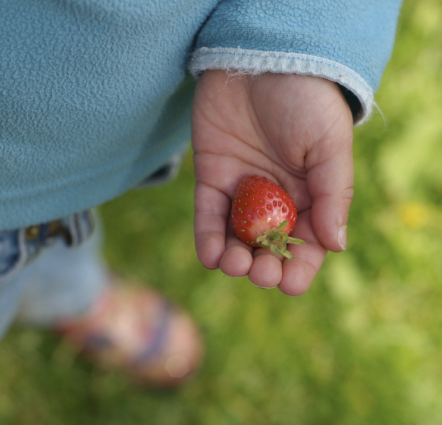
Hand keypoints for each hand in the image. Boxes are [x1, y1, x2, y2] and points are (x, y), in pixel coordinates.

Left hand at [192, 70, 353, 295]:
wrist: (260, 60)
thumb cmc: (305, 100)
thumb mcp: (329, 146)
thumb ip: (332, 196)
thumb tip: (335, 246)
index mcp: (310, 196)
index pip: (307, 245)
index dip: (299, 269)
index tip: (288, 282)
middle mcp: (275, 199)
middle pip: (268, 249)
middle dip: (263, 268)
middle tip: (258, 269)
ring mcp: (241, 191)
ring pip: (236, 239)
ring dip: (234, 260)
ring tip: (234, 263)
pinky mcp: (211, 178)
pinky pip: (208, 216)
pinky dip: (208, 239)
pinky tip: (212, 255)